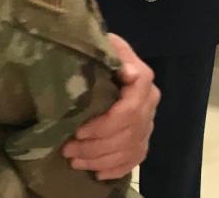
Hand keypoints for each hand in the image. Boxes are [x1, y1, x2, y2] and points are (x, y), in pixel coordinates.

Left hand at [63, 33, 158, 179]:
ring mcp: (149, 123)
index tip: (79, 130)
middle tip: (67, 149)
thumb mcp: (106, 44)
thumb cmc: (103, 53)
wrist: (112, 61)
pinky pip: (134, 160)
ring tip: (73, 161)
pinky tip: (96, 173)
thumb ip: (114, 52)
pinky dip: (116, 169)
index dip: (105, 124)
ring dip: (100, 160)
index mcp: (143, 81)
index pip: (130, 110)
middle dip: (95, 146)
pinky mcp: (143, 138)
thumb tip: (129, 73)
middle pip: (127, 134)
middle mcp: (150, 104)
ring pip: (129, 150)